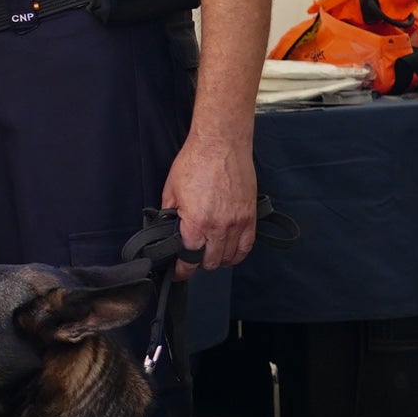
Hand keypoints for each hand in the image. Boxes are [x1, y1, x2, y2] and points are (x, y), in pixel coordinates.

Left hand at [161, 133, 258, 270]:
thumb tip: (167, 231)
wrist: (221, 144)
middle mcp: (219, 227)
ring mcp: (238, 222)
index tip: (178, 272)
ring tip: (208, 255)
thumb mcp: (170, 191)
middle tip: (191, 260)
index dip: (182, 270)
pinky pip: (247, 245)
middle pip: (211, 262)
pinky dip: (237, 253)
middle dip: (198, 265)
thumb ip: (169, 215)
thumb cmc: (194, 162)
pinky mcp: (250, 216)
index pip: (189, 259)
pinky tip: (229, 252)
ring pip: (230, 257)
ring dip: (218, 260)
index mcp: (196, 223)